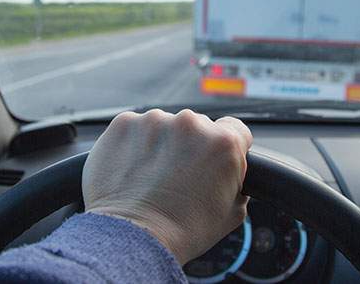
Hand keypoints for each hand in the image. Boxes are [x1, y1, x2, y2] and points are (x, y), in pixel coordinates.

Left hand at [81, 109, 252, 263]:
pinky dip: (133, 144)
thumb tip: (231, 170)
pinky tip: (132, 169)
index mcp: (222, 142)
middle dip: (189, 146)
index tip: (213, 157)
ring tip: (150, 176)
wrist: (131, 239)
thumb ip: (235, 178)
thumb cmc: (181, 231)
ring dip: (160, 144)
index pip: (234, 128)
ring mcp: (154, 120)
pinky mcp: (124, 123)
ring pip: (163, 126)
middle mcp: (190, 123)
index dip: (226, 146)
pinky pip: (135, 128)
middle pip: (195, 126)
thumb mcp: (232, 212)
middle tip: (178, 175)